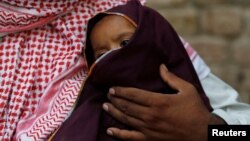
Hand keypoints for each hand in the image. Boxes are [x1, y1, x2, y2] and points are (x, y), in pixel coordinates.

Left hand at [103, 64, 224, 140]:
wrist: (203, 133)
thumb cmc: (195, 110)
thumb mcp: (187, 90)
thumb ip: (171, 78)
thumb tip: (161, 66)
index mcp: (159, 102)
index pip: (134, 95)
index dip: (121, 91)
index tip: (112, 88)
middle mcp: (150, 115)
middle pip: (127, 106)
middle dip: (115, 100)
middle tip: (108, 95)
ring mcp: (149, 129)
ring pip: (126, 119)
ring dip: (114, 112)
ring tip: (105, 106)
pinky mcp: (150, 139)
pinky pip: (130, 138)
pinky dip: (119, 134)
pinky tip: (109, 131)